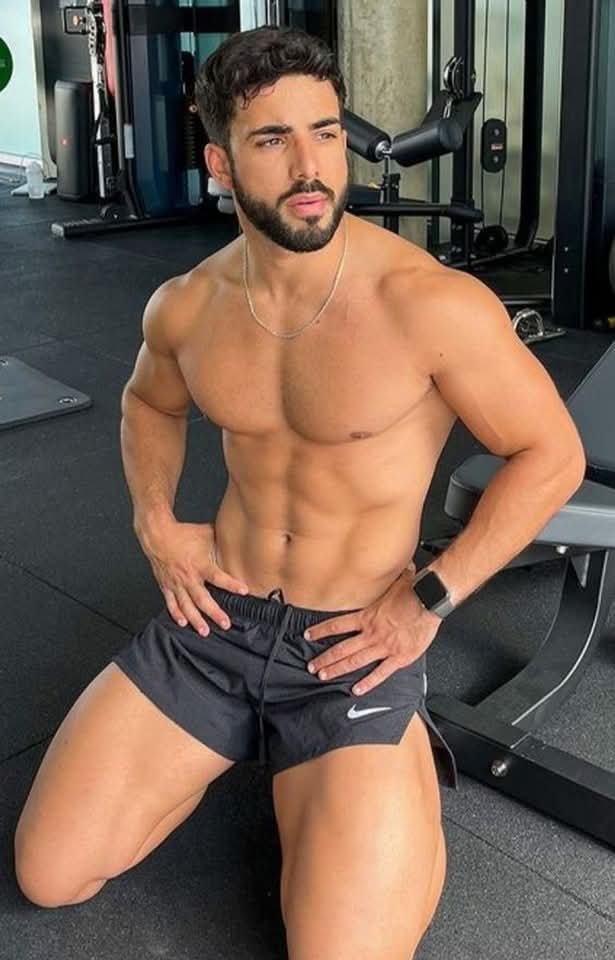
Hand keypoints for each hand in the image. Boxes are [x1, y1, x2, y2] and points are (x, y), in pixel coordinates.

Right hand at [139, 518, 249, 635]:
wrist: (158, 535)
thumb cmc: (182, 533)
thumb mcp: (206, 533)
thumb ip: (221, 541)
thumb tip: (236, 539)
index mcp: (200, 564)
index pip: (218, 577)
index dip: (231, 584)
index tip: (243, 591)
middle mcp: (188, 577)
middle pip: (202, 599)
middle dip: (214, 613)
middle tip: (225, 623)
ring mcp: (176, 583)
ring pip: (187, 606)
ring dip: (196, 620)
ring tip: (205, 631)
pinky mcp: (166, 586)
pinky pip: (171, 603)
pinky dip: (176, 614)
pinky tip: (183, 623)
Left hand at [303, 570, 442, 695]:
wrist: (429, 602)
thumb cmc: (414, 591)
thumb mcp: (395, 582)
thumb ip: (390, 579)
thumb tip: (398, 568)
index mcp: (367, 616)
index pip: (337, 625)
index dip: (321, 631)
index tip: (308, 635)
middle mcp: (371, 633)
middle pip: (341, 648)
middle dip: (325, 658)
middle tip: (312, 666)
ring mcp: (383, 647)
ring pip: (355, 661)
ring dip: (338, 669)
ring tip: (324, 676)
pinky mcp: (398, 657)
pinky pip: (380, 673)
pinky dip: (368, 683)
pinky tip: (357, 690)